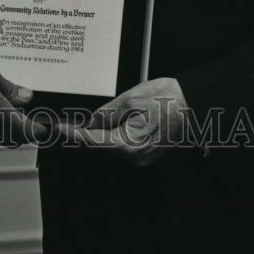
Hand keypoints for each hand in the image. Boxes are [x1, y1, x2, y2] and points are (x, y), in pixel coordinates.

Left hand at [58, 76, 187, 166]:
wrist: (193, 103)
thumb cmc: (168, 100)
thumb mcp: (131, 99)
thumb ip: (107, 112)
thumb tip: (92, 121)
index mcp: (131, 143)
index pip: (94, 140)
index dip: (75, 133)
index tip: (61, 128)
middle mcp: (137, 155)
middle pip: (103, 144)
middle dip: (91, 130)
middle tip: (80, 117)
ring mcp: (143, 155)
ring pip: (113, 144)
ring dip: (106, 130)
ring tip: (116, 111)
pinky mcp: (147, 151)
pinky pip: (125, 143)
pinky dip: (118, 132)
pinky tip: (123, 118)